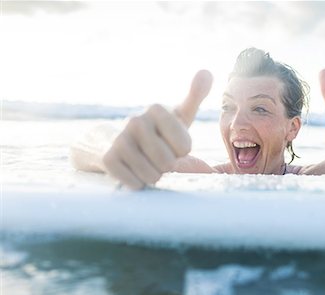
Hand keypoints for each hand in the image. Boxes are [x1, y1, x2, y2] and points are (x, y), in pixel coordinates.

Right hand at [102, 70, 212, 188]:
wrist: (117, 143)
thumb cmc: (159, 131)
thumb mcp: (178, 115)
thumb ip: (195, 96)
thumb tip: (207, 72)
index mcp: (156, 109)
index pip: (184, 147)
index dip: (182, 152)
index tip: (172, 142)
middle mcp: (135, 121)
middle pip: (168, 162)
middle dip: (168, 166)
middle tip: (159, 156)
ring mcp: (119, 140)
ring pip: (152, 175)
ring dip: (154, 176)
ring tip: (147, 163)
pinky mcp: (108, 159)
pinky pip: (136, 183)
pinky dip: (139, 183)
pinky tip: (133, 170)